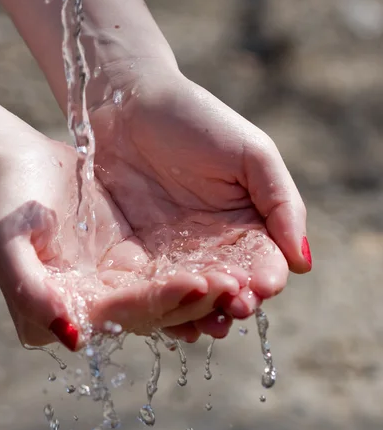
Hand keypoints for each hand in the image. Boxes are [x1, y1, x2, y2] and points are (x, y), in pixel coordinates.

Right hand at [0, 131, 243, 349]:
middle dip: (194, 301)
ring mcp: (111, 284)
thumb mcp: (4, 243)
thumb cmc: (5, 201)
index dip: (160, 301)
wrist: (15, 164)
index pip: (120, 314)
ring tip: (240, 278)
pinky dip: (194, 267)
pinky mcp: (125, 261)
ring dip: (202, 290)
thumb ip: (28, 291)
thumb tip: (72, 338)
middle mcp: (91, 306)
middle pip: (150, 312)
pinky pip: (166, 270)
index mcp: (64, 308)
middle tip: (237, 286)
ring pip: (165, 294)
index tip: (199, 284)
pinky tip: (224, 261)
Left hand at [88, 62, 311, 341]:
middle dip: (232, 303)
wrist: (127, 104)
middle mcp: (210, 242)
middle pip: (227, 285)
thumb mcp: (251, 154)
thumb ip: (281, 203)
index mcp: (245, 221)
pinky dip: (160, 304)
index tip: (260, 288)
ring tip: (203, 325)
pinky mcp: (135, 252)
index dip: (263, 279)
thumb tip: (302, 260)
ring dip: (199, 313)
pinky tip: (165, 318)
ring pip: (191, 293)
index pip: (261, 261)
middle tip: (232, 312)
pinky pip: (151, 286)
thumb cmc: (194, 119)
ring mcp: (172, 250)